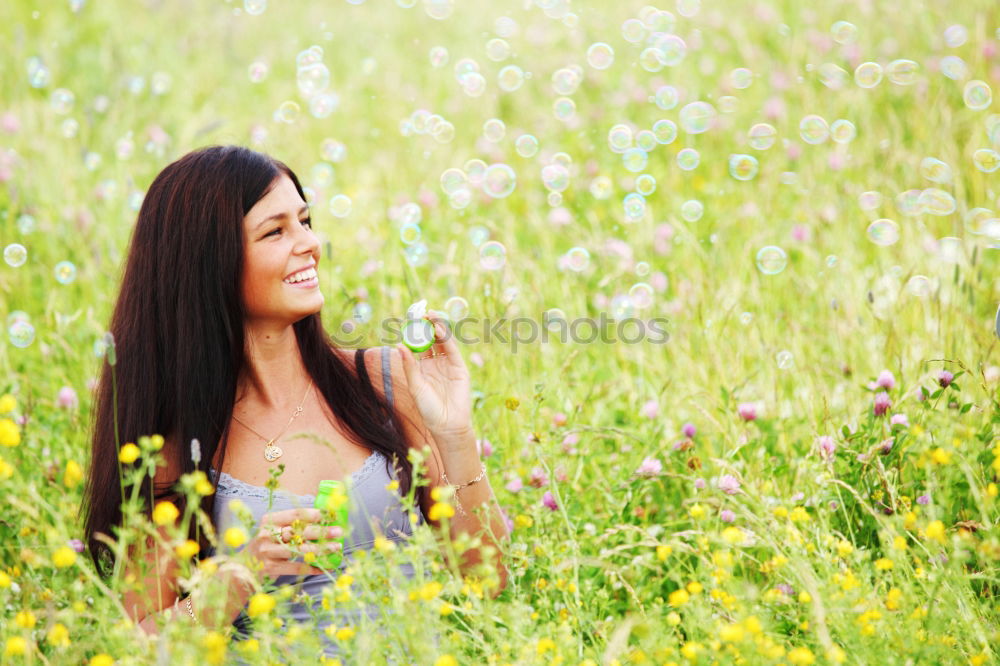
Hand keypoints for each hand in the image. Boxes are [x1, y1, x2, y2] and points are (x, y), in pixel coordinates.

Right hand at [245, 508, 343, 577]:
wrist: (243, 568)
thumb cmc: (266, 546)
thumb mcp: (273, 531)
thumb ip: (292, 525)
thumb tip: (324, 519)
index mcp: (269, 520)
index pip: (295, 514)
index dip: (314, 514)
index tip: (331, 514)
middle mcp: (267, 534)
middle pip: (299, 531)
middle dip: (322, 531)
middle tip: (339, 531)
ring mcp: (267, 552)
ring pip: (299, 549)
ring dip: (320, 549)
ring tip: (336, 548)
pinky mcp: (270, 568)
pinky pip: (295, 567)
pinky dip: (312, 567)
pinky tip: (324, 567)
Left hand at [396, 311, 472, 439]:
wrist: (447, 424)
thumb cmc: (428, 409)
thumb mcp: (415, 386)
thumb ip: (409, 366)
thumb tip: (398, 345)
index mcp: (421, 368)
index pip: (417, 345)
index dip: (414, 332)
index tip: (407, 320)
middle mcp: (435, 363)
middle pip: (430, 340)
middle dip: (426, 326)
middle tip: (419, 313)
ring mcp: (448, 364)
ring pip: (442, 342)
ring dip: (436, 328)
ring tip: (429, 315)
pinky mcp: (459, 367)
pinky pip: (452, 350)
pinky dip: (446, 338)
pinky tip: (438, 329)